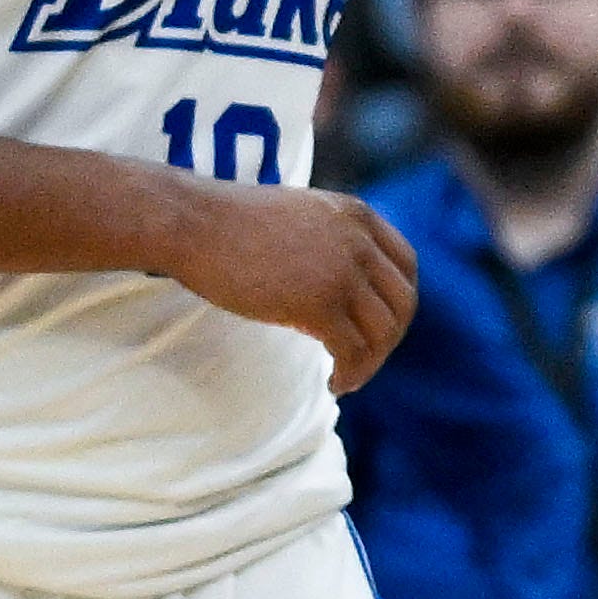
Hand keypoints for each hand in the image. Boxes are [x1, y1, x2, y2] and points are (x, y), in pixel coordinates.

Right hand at [163, 182, 416, 383]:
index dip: (398, 301)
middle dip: (388, 338)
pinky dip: (350, 373)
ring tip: (347, 378)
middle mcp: (359, 241)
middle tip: (362, 360)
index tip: (379, 324)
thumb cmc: (229, 225)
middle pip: (402, 302)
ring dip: (370, 363)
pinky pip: (353, 351)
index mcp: (356, 215)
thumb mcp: (299, 219)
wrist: (190, 223)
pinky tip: (334, 383)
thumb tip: (343, 295)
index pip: (406, 265)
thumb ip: (330, 244)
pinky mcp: (319, 303)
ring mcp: (342, 271)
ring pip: (383, 332)